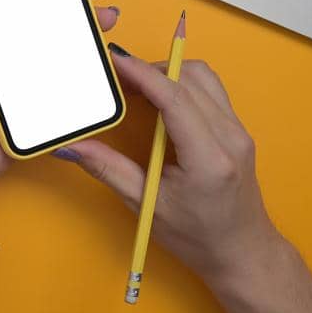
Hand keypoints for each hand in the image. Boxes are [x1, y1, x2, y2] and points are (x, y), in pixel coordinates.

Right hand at [57, 55, 283, 285]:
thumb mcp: (145, 204)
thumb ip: (107, 168)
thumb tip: (69, 146)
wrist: (242, 250)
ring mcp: (239, 131)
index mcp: (209, 158)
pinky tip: (157, 98)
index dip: (142, 74)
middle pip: (190, 79)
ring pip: (203, 77)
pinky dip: (181, 83)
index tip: (113, 61)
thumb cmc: (196, 236)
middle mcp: (230, 138)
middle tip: (115, 79)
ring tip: (134, 86)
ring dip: (168, 73)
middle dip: (149, 70)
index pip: (175, 99)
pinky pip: (210, 90)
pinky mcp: (237, 129)